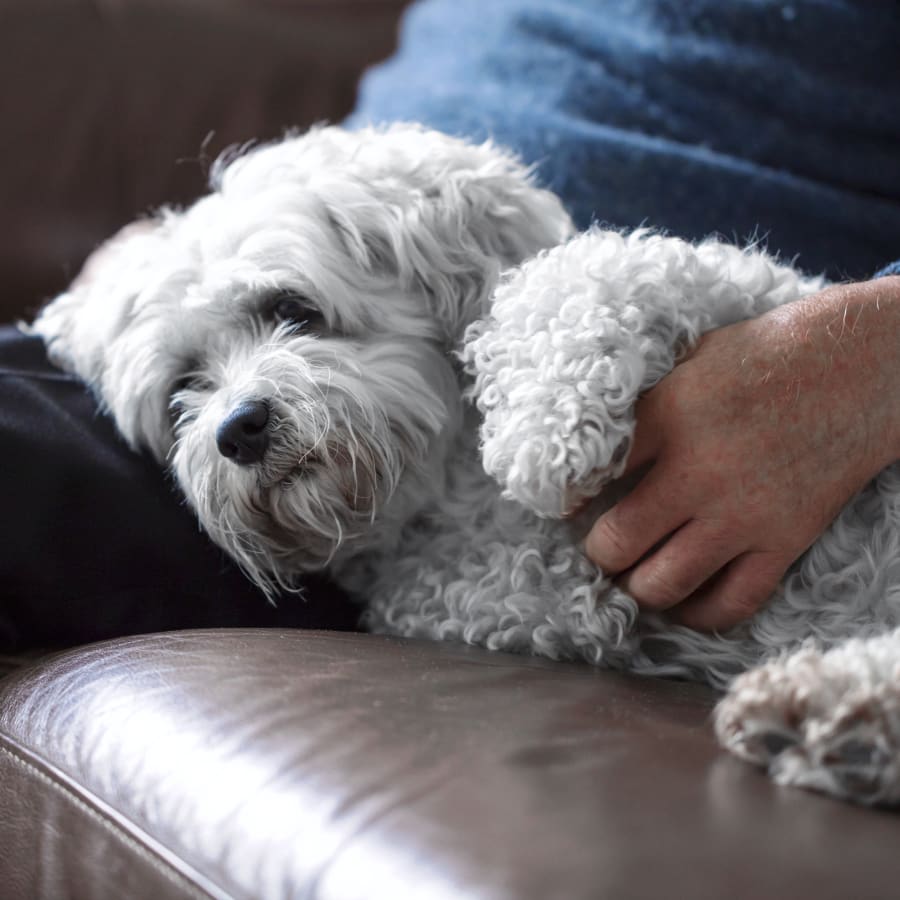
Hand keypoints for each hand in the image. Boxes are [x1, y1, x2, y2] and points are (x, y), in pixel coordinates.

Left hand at [584, 277, 899, 630]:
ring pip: (662, 585)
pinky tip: (682, 602)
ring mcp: (741, 515)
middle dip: (596, 553)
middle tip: (598, 548)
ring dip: (635, 588)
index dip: (565, 498)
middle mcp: (697, 474)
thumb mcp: (688, 361)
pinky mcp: (782, 542)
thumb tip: (596, 446)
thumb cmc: (765, 356)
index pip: (587, 478)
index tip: (565, 504)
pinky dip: (697, 614)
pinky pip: (730, 604)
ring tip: (631, 577)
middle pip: (616, 543)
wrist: (857, 368)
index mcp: (665, 419)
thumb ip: (643, 407)